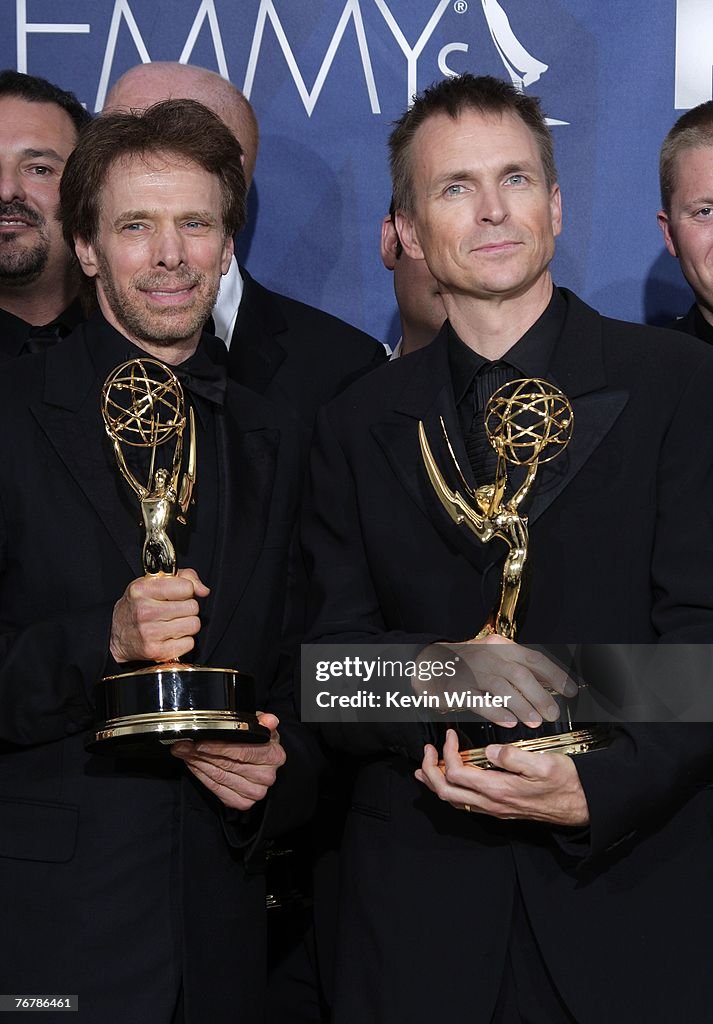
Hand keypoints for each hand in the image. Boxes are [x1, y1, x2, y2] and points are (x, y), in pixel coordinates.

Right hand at [110, 567, 208, 662]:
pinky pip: (189, 643)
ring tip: (173, 623)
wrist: (117, 636)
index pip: (186, 587)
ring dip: (187, 625)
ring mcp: (149, 632)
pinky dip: (183, 641)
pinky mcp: (155, 651)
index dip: (186, 591)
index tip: (178, 595)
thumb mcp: (154, 583)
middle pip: (192, 607)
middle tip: (175, 611)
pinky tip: (170, 637)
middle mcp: (144, 611)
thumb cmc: (138, 607)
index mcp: (143, 589)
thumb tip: (203, 591)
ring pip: (193, 625)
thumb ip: (184, 578)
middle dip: (188, 609)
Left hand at [170, 712, 285, 809]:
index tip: (200, 741)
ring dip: (198, 763)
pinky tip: (193, 765)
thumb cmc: (259, 744)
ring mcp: (255, 792)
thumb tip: (269, 719)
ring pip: (219, 777)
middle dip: (201, 753)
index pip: (243, 752)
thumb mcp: (262, 728)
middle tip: (184, 744)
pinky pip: (216, 789)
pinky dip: (202, 776)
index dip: (219, 747)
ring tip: (184, 752)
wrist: (261, 763)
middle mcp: (266, 777)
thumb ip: (263, 722)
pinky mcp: (242, 802)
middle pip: (227, 764)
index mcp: (274, 756)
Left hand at [415, 727, 588, 825]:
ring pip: (454, 801)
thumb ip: (514, 757)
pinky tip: (450, 782)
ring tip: (424, 769)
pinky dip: (450, 791)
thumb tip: (491, 750)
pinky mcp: (500, 809)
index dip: (447, 752)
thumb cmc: (565, 784)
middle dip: (430, 770)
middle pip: (446, 792)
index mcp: (498, 789)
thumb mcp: (543, 764)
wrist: (581, 806)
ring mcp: (495, 809)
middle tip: (427, 751)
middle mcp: (492, 803)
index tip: (450, 735)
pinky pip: (465, 803)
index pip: (457, 773)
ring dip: (436, 784)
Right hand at [422, 635, 576, 727]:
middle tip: (551, 713)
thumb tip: (552, 682)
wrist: (429, 664)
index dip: (555, 675)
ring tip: (534, 721)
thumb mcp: (495, 657)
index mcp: (501, 646)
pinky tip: (509, 722)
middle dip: (540, 696)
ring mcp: (471, 671)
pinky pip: (480, 701)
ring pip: (502, 687)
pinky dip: (496, 712)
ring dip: (521, 706)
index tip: (570, 690)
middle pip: (520, 674)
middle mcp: (487, 655)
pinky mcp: (457, 688)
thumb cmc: (468, 664)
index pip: (534, 658)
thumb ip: (521, 668)